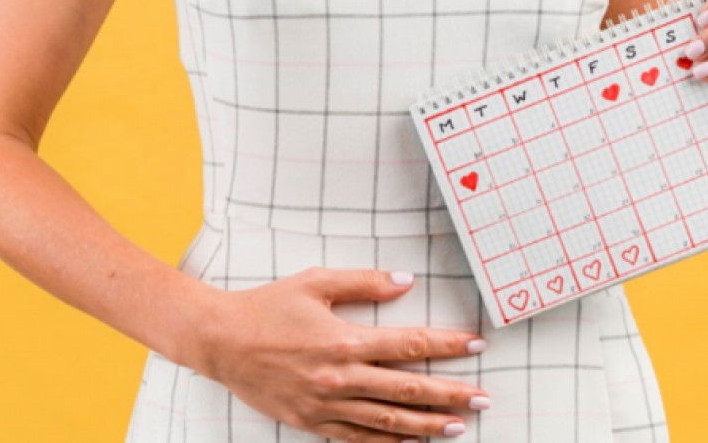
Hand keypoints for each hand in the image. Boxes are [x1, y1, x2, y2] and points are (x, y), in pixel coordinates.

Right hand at [181, 268, 488, 441]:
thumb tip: (406, 281)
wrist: (221, 342)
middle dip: (452, 394)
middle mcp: (340, 378)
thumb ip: (364, 282)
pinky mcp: (312, 423)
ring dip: (428, 425)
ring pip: (389, 422)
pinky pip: (358, 439)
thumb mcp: (315, 283)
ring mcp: (327, 406)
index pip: (410, 345)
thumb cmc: (267, 308)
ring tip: (460, 425)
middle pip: (409, 390)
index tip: (477, 345)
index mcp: (345, 340)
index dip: (448, 346)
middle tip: (485, 397)